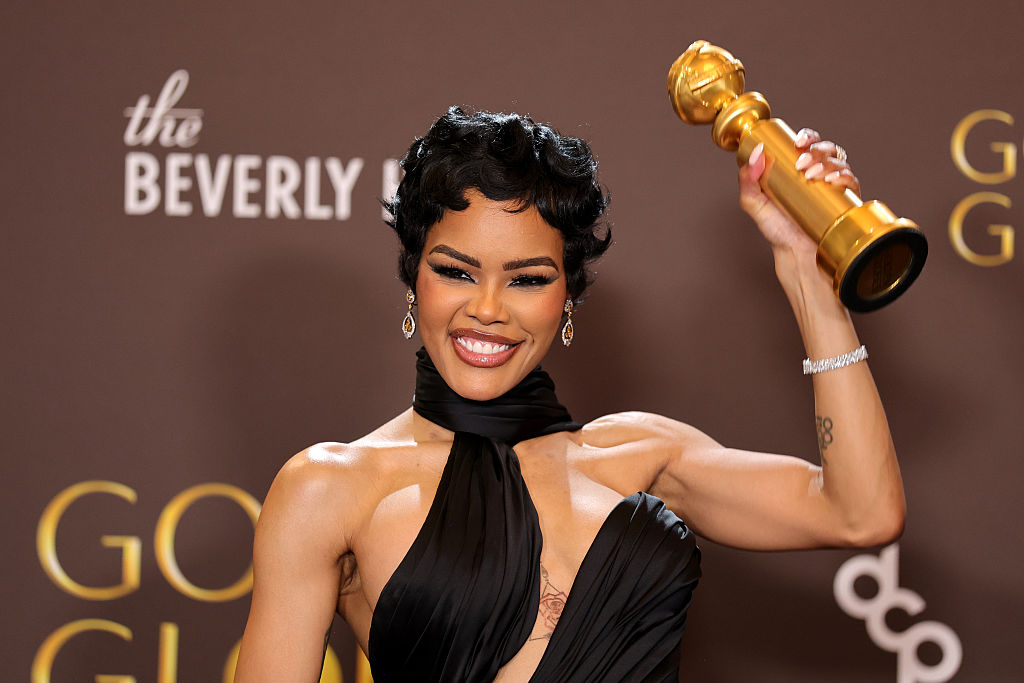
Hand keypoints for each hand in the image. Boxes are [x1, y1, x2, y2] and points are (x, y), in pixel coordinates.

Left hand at [738, 128, 860, 255]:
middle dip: (816, 149)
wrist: (793, 252)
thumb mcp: (754, 203)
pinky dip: (843, 176)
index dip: (807, 137)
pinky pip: (852, 181)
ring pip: (839, 161)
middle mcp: (818, 173)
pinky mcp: (846, 199)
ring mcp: (833, 186)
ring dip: (826, 163)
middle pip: (826, 149)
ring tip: (811, 175)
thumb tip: (756, 153)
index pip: (808, 144)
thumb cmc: (777, 228)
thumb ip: (747, 180)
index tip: (798, 142)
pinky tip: (831, 181)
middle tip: (801, 163)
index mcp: (798, 169)